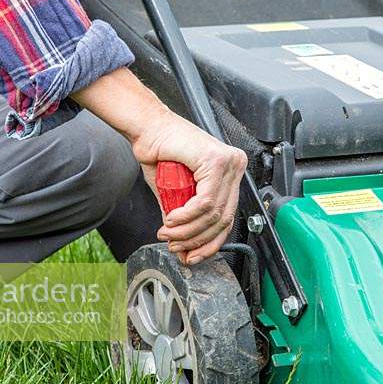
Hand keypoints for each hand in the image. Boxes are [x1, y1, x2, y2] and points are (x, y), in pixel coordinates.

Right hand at [133, 109, 246, 265]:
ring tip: (168, 234)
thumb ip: (183, 218)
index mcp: (229, 172)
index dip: (209, 242)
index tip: (191, 255)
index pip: (228, 216)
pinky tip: (172, 220)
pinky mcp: (216, 161)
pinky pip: (205, 202)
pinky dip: (186, 217)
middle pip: (223, 218)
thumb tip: (183, 248)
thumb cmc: (160, 152)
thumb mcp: (174, 193)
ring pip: (214, 213)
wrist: (148, 128)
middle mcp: (234, 166)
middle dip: (197, 240)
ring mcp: (228, 162)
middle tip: (175, 246)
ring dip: (188, 231)